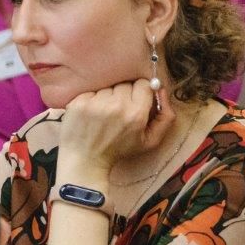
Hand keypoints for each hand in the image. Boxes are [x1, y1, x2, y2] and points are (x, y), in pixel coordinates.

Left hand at [59, 80, 173, 175]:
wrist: (85, 160)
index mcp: (136, 114)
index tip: (136, 100)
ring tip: (104, 114)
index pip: (143, 84)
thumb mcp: (150, 141)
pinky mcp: (78, 103)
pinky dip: (92, 100)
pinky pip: (91, 92)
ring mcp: (95, 103)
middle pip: (125, 84)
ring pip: (107, 87)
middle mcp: (116, 105)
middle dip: (124, 95)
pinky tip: (91, 114)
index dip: (141, 91)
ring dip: (107, 97)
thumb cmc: (119, 150)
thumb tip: (162, 90)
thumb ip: (165, 117)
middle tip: (119, 111)